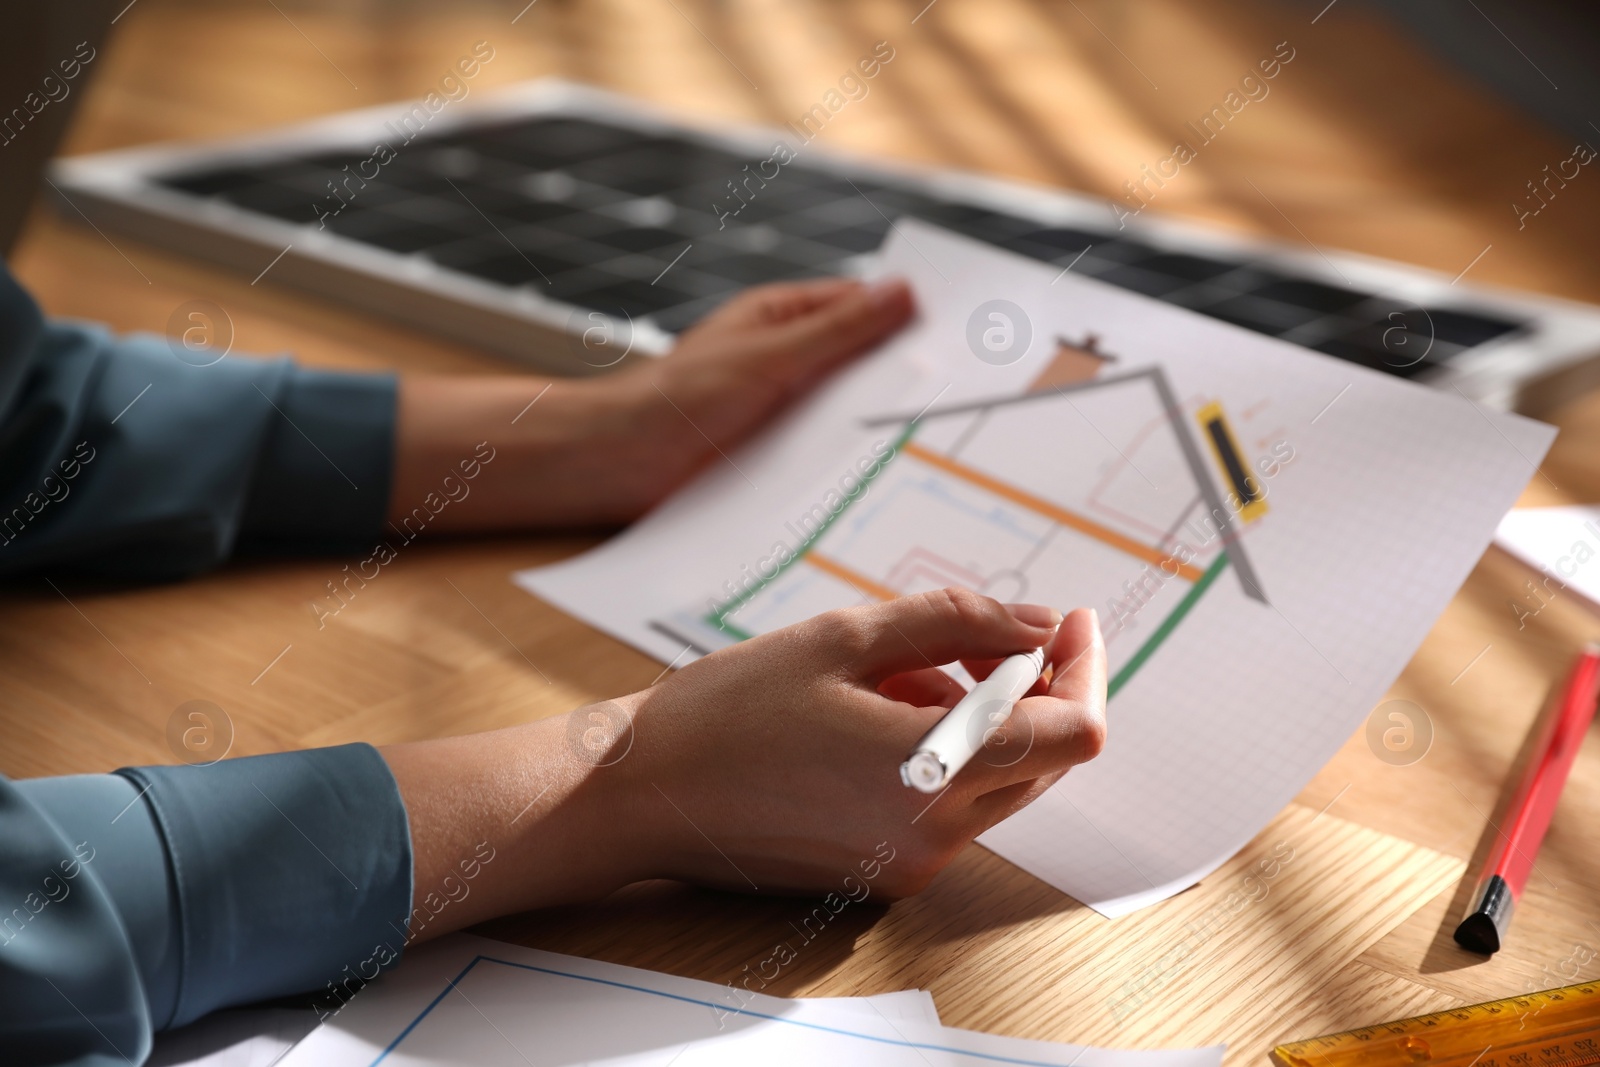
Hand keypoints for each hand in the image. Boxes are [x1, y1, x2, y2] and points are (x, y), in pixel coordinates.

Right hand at [382, 590, 1105, 933]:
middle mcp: (935, 831)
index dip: (1088, 667)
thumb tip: (1043, 625)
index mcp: (932, 770)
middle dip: (1026, 685)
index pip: (1075, 731)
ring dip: (976, 716)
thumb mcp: (842, 637)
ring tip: (892, 673)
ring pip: (996, 778)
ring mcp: (911, 862)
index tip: (1071, 620)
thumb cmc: (727, 711)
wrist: (640, 794)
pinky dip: (941, 753)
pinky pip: (950, 805)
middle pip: (1043, 756)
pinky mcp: (884, 873)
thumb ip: (958, 622)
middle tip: (967, 634)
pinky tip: (871, 716)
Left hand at [389, 277, 914, 530]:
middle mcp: (787, 359)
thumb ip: (837, 330)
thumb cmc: (679, 398)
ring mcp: (782, 408)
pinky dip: (853, 459)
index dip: (911, 315)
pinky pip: (826, 452)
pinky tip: (887, 473)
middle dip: (905, 372)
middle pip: (862, 359)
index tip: (965, 328)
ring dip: (879, 422)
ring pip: (848, 410)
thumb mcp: (770, 357)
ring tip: (938, 433)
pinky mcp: (775, 455)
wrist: (621, 465)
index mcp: (783, 318)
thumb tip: (901, 293)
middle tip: (968, 388)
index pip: (863, 305)